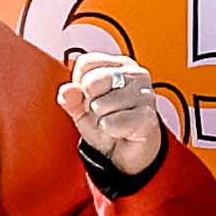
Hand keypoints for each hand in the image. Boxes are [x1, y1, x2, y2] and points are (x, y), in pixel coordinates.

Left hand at [56, 35, 169, 174]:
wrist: (127, 151)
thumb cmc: (107, 122)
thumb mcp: (81, 109)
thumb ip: (71, 98)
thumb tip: (67, 91)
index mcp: (120, 65)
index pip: (86, 63)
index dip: (79, 84)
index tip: (90, 97)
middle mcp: (135, 74)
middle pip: (93, 81)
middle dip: (89, 103)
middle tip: (101, 113)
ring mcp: (145, 94)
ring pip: (101, 104)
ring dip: (100, 120)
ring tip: (112, 122)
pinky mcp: (148, 117)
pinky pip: (113, 123)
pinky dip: (110, 131)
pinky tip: (120, 131)